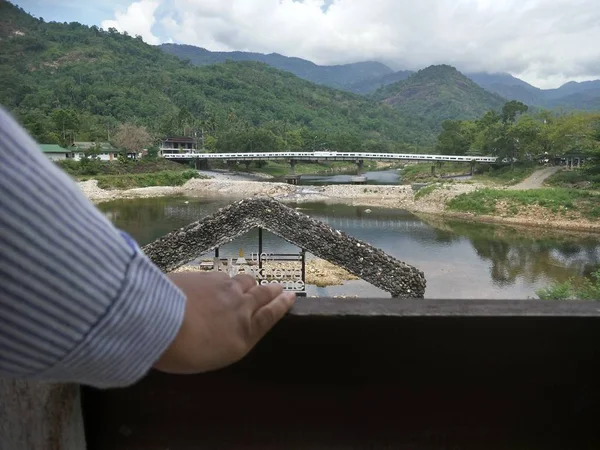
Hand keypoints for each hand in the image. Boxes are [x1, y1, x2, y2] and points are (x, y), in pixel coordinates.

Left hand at [153, 272, 295, 373]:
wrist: (158, 318)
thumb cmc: (187, 350)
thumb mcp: (216, 355)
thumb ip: (230, 339)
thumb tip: (234, 330)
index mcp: (245, 330)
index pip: (270, 314)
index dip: (281, 304)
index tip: (290, 295)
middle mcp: (240, 304)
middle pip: (261, 293)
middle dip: (271, 290)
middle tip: (278, 287)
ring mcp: (221, 286)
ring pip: (242, 281)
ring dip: (248, 283)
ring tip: (248, 285)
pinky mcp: (202, 276)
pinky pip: (220, 276)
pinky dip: (224, 281)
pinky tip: (217, 283)